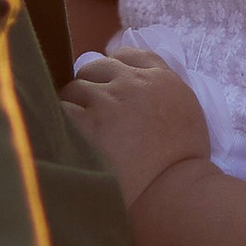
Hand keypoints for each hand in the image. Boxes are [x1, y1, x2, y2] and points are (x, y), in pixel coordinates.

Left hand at [61, 44, 212, 220]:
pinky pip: (60, 108)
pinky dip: (59, 120)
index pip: (129, 56)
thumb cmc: (185, 163)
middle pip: (96, 67)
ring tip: (77, 130)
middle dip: (91, 87)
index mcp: (161, 79)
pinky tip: (65, 138)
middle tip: (89, 113)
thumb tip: (140, 93)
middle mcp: (133, 82)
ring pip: (74, 87)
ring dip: (73, 105)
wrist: (174, 190)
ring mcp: (108, 100)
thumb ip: (163, 94)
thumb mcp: (186, 114)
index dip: (115, 69)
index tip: (109, 86)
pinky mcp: (86, 122)